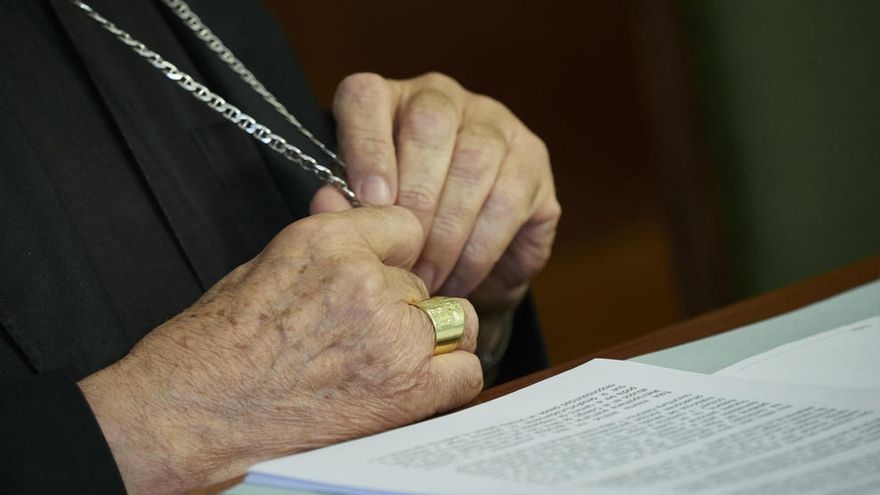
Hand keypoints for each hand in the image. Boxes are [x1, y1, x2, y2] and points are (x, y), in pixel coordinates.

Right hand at [78, 206, 480, 493]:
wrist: (191, 412)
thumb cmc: (216, 346)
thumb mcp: (267, 265)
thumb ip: (326, 237)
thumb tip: (344, 197)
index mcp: (328, 242)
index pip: (406, 226)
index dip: (395, 256)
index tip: (384, 274)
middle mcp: (365, 281)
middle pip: (424, 279)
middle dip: (404, 302)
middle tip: (364, 331)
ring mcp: (390, 336)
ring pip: (453, 322)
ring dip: (428, 339)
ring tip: (384, 359)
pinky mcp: (404, 391)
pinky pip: (466, 373)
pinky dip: (448, 378)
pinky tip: (412, 385)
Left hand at [312, 72, 560, 358]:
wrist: (463, 265)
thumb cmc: (403, 236)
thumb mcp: (366, 221)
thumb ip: (343, 210)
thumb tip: (330, 205)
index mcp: (387, 102)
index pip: (367, 97)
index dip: (366, 145)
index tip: (369, 199)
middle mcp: (443, 99)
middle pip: (430, 126)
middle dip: (415, 200)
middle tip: (403, 256)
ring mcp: (494, 124)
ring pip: (475, 162)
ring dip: (449, 231)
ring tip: (428, 278)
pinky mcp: (533, 159)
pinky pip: (508, 198)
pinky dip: (480, 247)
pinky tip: (460, 278)